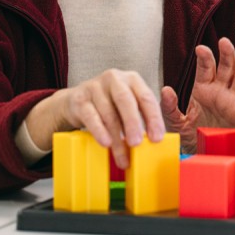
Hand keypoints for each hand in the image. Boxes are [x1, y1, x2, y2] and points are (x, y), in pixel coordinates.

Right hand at [24, 69, 164, 168]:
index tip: (157, 138)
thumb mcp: (129, 104)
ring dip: (117, 137)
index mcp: (132, 79)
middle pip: (126, 101)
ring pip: (108, 114)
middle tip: (137, 144)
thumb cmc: (110, 104)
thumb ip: (143, 115)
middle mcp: (114, 79)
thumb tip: (156, 137)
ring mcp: (95, 87)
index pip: (146, 97)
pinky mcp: (80, 99)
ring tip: (123, 156)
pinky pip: (91, 117)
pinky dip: (99, 131)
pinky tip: (106, 143)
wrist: (76, 101)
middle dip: (133, 124)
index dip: (153, 118)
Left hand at [160, 37, 234, 152]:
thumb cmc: (190, 137)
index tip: (200, 49)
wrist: (202, 155)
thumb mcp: (175, 122)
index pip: (206, 67)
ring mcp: (234, 100)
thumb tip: (165, 90)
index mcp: (204, 89)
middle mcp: (221, 91)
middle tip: (224, 42)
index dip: (205, 57)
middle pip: (227, 67)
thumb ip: (169, 107)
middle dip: (227, 53)